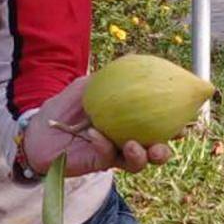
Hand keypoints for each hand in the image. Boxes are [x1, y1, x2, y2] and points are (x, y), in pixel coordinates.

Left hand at [22, 76, 173, 178]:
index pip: (157, 126)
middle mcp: (125, 142)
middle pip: (154, 152)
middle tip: (168, 142)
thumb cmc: (65, 106)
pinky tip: (97, 134)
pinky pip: (107, 156)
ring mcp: (112, 155)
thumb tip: (133, 59)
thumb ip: (109, 77)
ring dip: (141, 155)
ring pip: (137, 162)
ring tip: (135, 145)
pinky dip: (103, 144)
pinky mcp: (96, 164)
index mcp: (130, 123)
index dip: (174, 125)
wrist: (38, 128)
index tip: (186, 119)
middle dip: (164, 151)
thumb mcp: (88, 86)